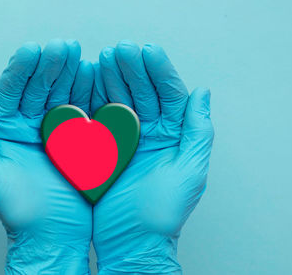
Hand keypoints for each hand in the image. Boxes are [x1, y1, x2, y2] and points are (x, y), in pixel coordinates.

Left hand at [0, 39, 96, 273]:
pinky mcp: (82, 141)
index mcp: (7, 130)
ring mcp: (59, 132)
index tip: (35, 50)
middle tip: (64, 46)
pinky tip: (96, 78)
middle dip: (52, 64)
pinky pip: (86, 112)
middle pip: (40, 87)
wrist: (53, 235)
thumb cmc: (19, 210)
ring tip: (82, 57)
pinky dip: (91, 94)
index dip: (23, 69)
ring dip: (72, 74)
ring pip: (65, 95)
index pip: (13, 91)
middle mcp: (32, 127)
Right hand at [92, 41, 213, 273]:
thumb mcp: (189, 171)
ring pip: (121, 100)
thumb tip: (203, 93)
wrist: (132, 242)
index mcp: (175, 136)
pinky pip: (100, 118)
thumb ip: (197, 131)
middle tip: (121, 49)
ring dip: (113, 78)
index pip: (170, 95)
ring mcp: (128, 140)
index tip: (148, 51)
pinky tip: (89, 81)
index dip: (160, 71)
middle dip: (133, 68)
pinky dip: (94, 98)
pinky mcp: (104, 149)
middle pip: (144, 92)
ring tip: (104, 58)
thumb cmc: (163, 214)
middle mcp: (153, 134)